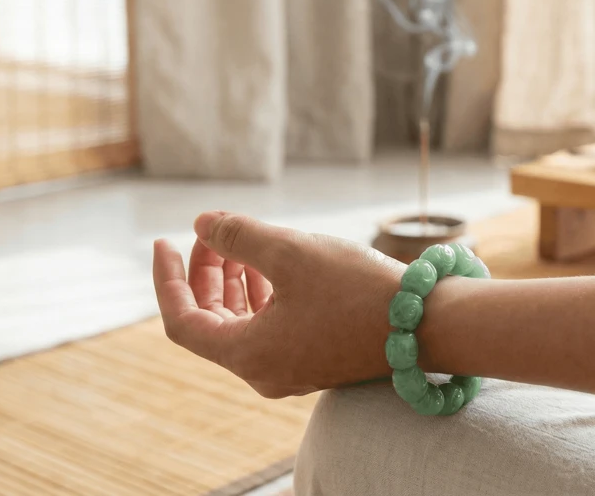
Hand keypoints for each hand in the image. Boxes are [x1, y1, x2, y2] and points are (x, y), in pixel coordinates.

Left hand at [152, 211, 402, 397]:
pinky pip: (271, 328)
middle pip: (211, 323)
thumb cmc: (360, 289)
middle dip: (205, 274)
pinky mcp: (317, 359)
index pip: (182, 321)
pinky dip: (262, 296)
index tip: (165, 240)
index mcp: (249, 356)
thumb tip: (203, 223)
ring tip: (240, 241)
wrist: (429, 323)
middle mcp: (265, 372)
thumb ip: (240, 236)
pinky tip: (274, 265)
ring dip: (234, 282)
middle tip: (211, 232)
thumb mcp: (293, 252)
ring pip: (242, 325)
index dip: (168, 279)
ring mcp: (292, 369)